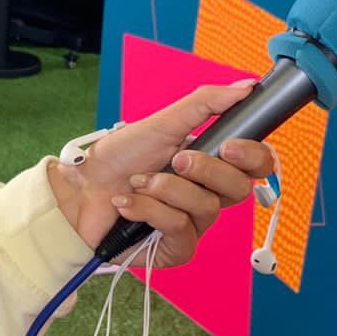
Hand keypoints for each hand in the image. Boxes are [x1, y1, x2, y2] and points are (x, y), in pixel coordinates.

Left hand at [49, 79, 277, 264]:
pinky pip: (181, 229)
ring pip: (206, 208)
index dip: (253, 157)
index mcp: (212, 165)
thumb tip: (247, 85)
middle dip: (206, 170)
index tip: (229, 145)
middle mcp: (208, 195)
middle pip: (239, 189)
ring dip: (167, 189)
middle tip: (177, 159)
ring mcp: (194, 225)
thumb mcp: (163, 122)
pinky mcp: (176, 250)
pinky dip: (150, 210)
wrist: (79, 189)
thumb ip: (206, 103)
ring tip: (139, 181)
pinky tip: (128, 203)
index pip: (257, 166)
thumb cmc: (119, 157)